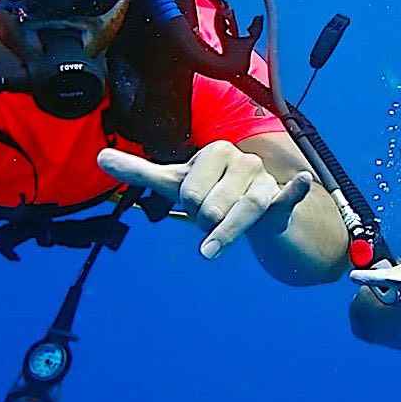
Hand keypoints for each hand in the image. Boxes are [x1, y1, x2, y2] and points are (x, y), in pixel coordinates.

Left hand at [97, 141, 311, 258]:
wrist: (261, 209)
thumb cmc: (214, 192)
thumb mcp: (177, 182)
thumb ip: (140, 171)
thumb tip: (99, 156)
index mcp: (215, 152)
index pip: (189, 190)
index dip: (187, 208)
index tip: (195, 207)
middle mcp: (242, 161)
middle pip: (212, 207)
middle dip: (206, 224)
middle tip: (212, 222)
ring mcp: (264, 180)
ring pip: (242, 212)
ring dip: (227, 234)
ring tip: (211, 250)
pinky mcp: (283, 199)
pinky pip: (289, 195)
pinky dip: (294, 190)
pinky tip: (300, 183)